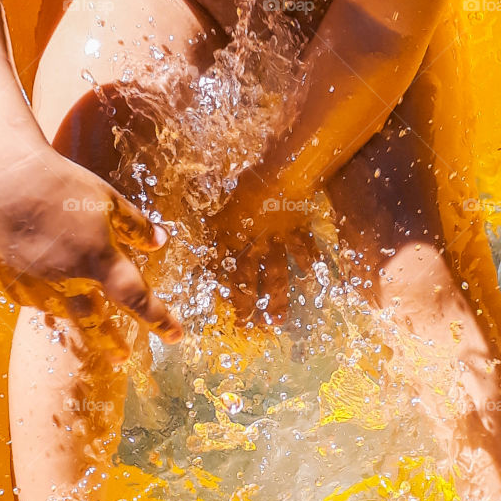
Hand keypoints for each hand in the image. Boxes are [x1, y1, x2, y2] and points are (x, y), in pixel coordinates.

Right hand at [0, 146, 182, 358]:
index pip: (137, 299)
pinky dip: (45, 302)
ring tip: (84, 322)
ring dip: (77, 320)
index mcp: (99, 259)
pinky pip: (32, 301)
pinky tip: (47, 295)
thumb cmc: (63, 184)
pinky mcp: (11, 279)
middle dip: (111, 344)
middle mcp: (70, 279)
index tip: (175, 336)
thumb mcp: (109, 200)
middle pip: (95, 324)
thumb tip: (161, 241)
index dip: (159, 320)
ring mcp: (38, 283)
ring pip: (62, 314)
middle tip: (121, 358)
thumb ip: (136, 226)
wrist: (6, 179)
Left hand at [210, 174, 317, 322]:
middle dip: (249, 306)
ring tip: (279, 320)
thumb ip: (202, 193)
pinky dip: (309, 264)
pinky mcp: (298, 232)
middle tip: (251, 327)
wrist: (280, 173)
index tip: (224, 310)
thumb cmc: (244, 179)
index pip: (221, 269)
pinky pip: (304, 251)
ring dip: (277, 300)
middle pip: (248, 282)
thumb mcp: (215, 187)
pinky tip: (312, 278)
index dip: (222, 291)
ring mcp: (277, 242)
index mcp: (228, 234)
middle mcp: (252, 245)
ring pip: (276, 277)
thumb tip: (188, 190)